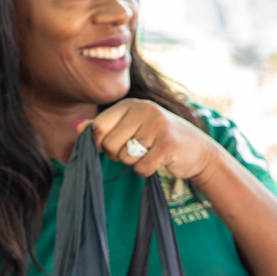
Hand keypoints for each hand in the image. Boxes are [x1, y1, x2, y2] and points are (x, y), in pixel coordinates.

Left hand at [83, 99, 219, 182]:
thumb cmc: (159, 139)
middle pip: (109, 144)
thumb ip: (105, 126)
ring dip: (133, 164)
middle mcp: (144, 109)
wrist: (198, 151)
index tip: (111, 147)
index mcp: (131, 104)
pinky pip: (141, 168)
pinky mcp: (168, 144)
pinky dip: (146, 171)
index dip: (99, 144)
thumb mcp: (132, 127)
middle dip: (117, 156)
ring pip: (125, 157)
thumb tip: (78, 127)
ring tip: (149, 154)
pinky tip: (158, 162)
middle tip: (134, 153)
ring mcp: (157, 125)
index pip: (98, 127)